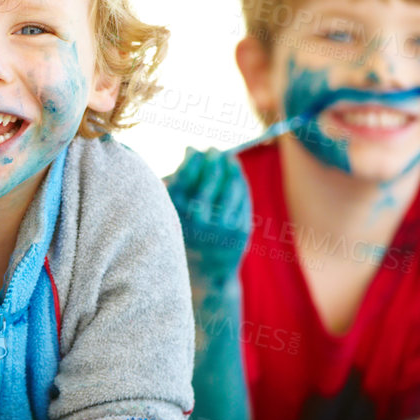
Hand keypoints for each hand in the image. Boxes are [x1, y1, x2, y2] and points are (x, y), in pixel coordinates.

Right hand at [164, 147, 250, 283]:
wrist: (206, 271)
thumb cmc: (188, 232)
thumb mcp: (177, 208)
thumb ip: (182, 178)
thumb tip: (191, 148)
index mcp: (177, 212)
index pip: (187, 174)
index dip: (194, 159)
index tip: (197, 150)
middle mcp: (198, 218)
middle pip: (211, 177)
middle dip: (214, 160)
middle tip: (215, 150)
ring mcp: (222, 225)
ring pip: (231, 185)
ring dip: (232, 168)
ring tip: (230, 160)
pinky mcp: (240, 229)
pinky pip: (243, 198)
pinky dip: (240, 184)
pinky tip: (237, 178)